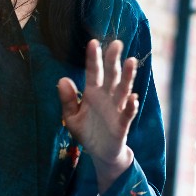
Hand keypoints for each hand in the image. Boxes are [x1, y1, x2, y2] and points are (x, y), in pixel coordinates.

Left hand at [57, 39, 138, 181]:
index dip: (93, 59)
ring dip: (127, 76)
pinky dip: (131, 106)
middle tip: (117, 44)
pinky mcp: (122, 124)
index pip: (94, 72)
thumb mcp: (72, 117)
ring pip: (123, 89)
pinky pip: (127, 114)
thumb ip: (68, 100)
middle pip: (112, 75)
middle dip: (113, 60)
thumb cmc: (88, 131)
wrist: (101, 153)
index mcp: (93, 93)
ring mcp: (116, 109)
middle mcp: (107, 97)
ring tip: (131, 61)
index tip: (93, 42)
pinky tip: (133, 98)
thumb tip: (62, 80)